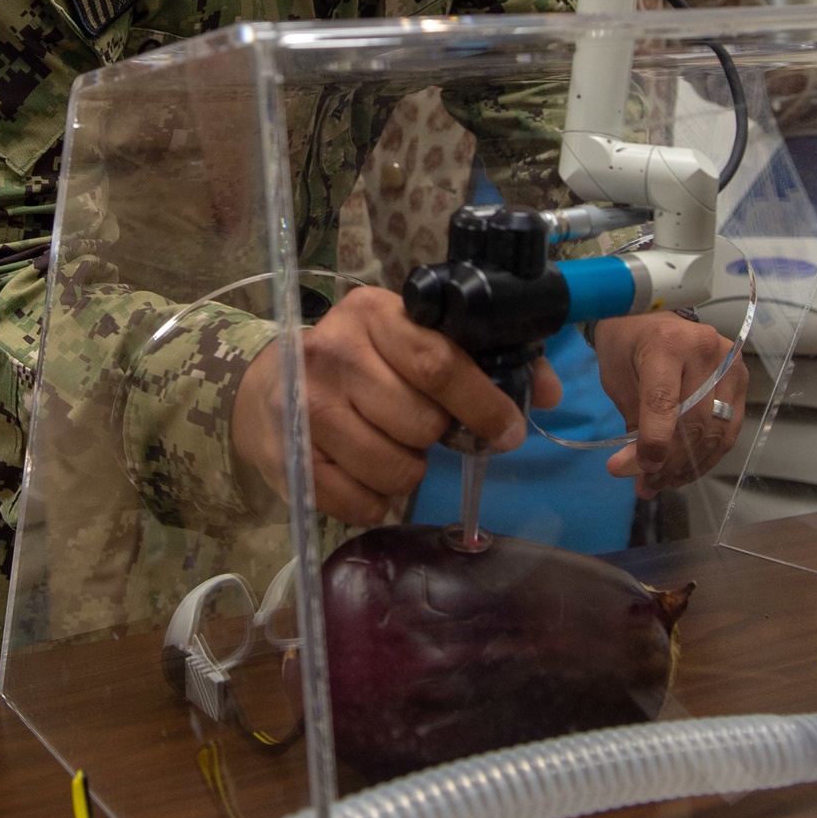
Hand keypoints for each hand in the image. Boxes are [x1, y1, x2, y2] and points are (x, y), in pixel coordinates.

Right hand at [231, 284, 561, 524]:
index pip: (439, 363)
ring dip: (408, 471)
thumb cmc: (358, 359)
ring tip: (393, 449)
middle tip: (426, 430)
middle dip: (437, 438)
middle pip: (419, 421)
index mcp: (373, 315)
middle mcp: (333, 353)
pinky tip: (368, 477)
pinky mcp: (288, 457)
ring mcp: (305, 406)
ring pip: (393, 467)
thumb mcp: (411, 339)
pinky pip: (358, 503)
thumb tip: (549, 392)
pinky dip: (376, 502)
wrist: (268, 382)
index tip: (507, 431)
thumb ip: (482, 359)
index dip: (482, 404)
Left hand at [592, 311, 746, 499]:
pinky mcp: (741, 379)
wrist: (648, 319)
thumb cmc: (627, 346)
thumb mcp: (618, 380)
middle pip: (693, 421)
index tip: (643, 470)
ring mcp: (729, 364)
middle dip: (669, 461)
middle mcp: (705, 350)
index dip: (655, 441)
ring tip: (662, 483)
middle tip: (646, 485)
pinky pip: (728, 430)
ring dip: (688, 465)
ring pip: (714, 431)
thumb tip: (639, 471)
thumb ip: (633, 423)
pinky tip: (685, 470)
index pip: (665, 401)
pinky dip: (706, 455)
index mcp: (666, 343)